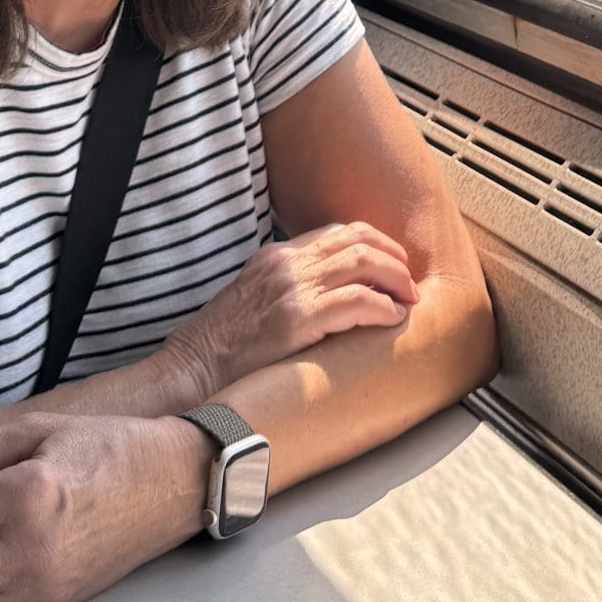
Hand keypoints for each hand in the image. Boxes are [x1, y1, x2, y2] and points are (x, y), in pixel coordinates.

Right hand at [161, 222, 418, 396]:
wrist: (192, 369)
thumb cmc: (222, 346)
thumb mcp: (253, 298)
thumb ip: (288, 287)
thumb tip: (331, 295)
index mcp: (276, 256)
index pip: (338, 232)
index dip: (375, 244)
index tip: (393, 263)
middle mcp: (286, 264)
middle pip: (357, 240)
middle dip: (393, 258)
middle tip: (409, 282)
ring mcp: (291, 289)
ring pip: (363, 264)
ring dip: (395, 280)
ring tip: (408, 299)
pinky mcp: (297, 319)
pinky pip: (356, 301)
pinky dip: (383, 307)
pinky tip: (393, 318)